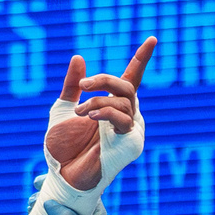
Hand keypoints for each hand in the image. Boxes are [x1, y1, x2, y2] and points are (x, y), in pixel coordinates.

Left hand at [43, 39, 153, 191]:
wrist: (61, 175)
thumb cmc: (62, 148)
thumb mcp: (63, 108)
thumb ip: (72, 85)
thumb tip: (79, 57)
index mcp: (112, 106)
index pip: (132, 77)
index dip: (142, 58)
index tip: (153, 38)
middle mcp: (125, 116)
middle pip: (128, 85)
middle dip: (104, 80)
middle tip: (83, 85)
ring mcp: (130, 131)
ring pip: (125, 100)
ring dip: (98, 100)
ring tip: (80, 112)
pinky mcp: (130, 144)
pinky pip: (124, 118)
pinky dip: (105, 112)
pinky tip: (90, 117)